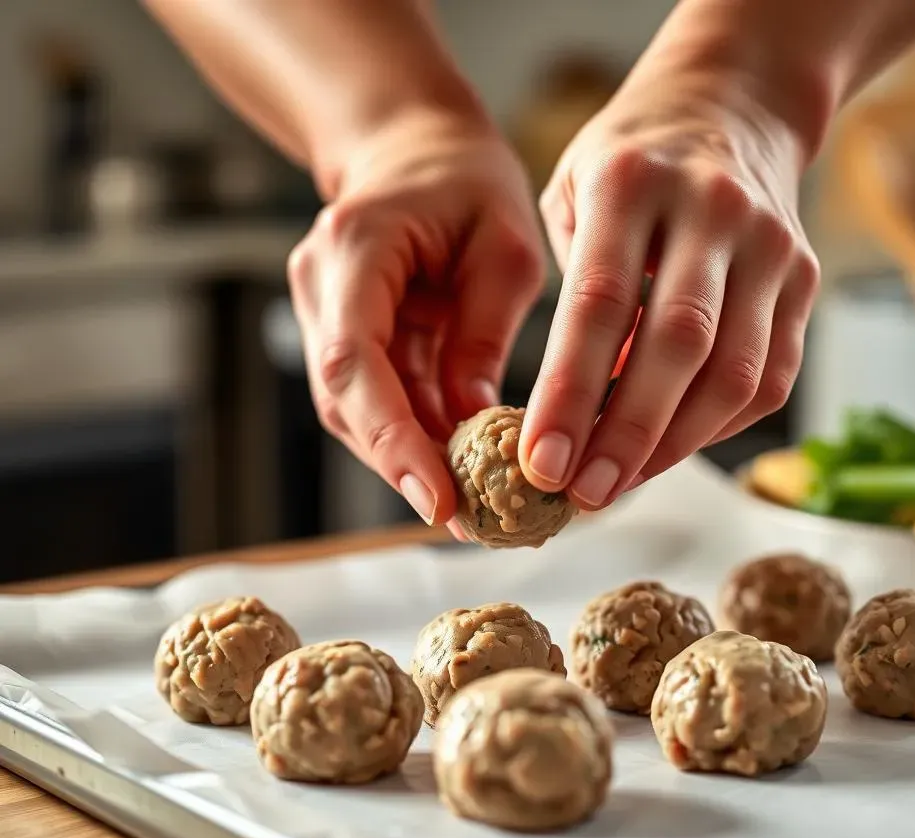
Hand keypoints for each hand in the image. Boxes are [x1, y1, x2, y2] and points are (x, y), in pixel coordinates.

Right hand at [288, 106, 544, 529]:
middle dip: (406, 466)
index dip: (392, 439)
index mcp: (356, 247)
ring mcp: (321, 312)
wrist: (416, 150)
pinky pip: (372, 399)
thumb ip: (484, 337)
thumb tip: (474, 429)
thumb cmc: (469, 184)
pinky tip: (458, 466)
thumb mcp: (505, 249)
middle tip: (468, 522)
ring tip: (473, 506)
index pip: (355, 362)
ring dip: (411, 459)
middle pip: (347, 401)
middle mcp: (320, 285)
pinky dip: (414, 436)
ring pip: (355, 412)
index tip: (439, 500)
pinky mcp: (341, 335)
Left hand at [520, 61, 819, 509]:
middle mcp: (710, 209)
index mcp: (631, 181)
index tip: (541, 463)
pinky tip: (672, 447)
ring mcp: (770, 244)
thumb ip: (571, 290)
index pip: (598, 306)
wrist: (732, 103)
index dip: (569, 395)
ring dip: (674, 445)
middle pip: (675, 346)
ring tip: (619, 484)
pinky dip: (718, 427)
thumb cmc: (629, 166)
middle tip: (582, 496)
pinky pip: (770, 377)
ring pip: (733, 372)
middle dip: (626, 436)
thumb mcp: (571, 193)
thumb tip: (575, 409)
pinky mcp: (804, 278)